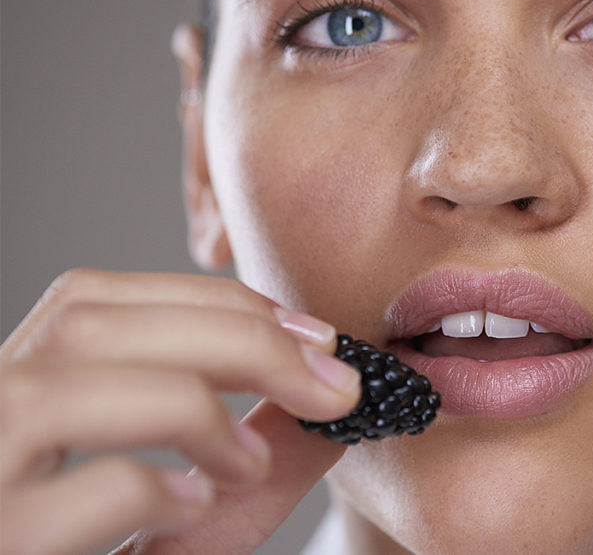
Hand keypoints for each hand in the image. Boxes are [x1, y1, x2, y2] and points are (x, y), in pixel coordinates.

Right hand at [0, 269, 360, 554]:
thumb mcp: (177, 520)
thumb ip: (240, 462)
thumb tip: (327, 405)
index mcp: (7, 411)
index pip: (88, 300)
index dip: (206, 300)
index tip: (307, 334)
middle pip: (82, 321)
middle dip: (231, 336)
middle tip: (331, 384)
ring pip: (56, 392)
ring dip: (189, 406)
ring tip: (249, 462)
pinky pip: (76, 494)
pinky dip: (150, 489)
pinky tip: (193, 509)